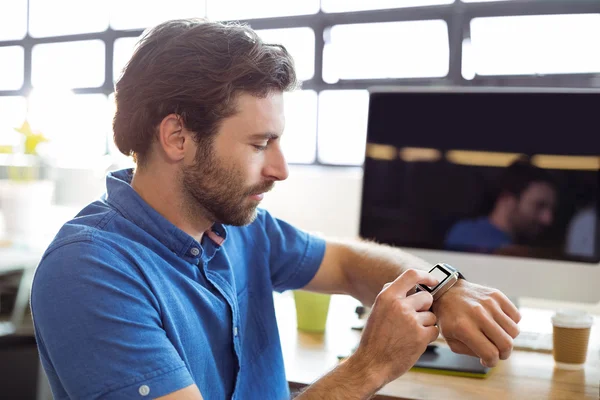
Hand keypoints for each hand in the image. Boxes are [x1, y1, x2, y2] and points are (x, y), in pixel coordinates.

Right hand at [351, 269, 439, 387]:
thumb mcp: (377, 310)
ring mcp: (411, 321)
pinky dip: (427, 336)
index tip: (433, 280)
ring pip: (431, 315)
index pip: (411, 275)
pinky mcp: (420, 336)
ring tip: (409, 334)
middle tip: (415, 318)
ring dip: (425, 324)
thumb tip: (406, 283)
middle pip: (426, 297)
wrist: (371, 364)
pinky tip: (414, 342)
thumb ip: (391, 295)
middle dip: (425, 307)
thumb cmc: (374, 339)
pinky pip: (434, 330)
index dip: (426, 276)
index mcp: (387, 296)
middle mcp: (399, 305)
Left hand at [432, 280, 520, 367]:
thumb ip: (471, 352)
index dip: (492, 362)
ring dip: (508, 338)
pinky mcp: (497, 295)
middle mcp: (478, 314)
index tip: (487, 361)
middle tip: (497, 352)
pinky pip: (516, 316)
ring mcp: (489, 303)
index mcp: (463, 327)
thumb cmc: (448, 318)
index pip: (490, 353)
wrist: (446, 291)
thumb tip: (491, 357)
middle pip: (506, 344)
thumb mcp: (450, 339)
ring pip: (514, 331)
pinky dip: (511, 323)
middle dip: (504, 354)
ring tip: (496, 335)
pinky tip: (498, 323)